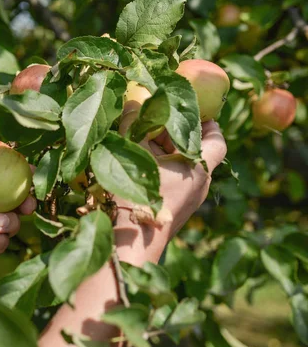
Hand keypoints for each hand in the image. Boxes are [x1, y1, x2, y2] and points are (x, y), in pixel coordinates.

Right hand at [114, 107, 226, 263]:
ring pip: (179, 165)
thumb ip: (133, 123)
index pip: (216, 138)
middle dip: (173, 132)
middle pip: (194, 149)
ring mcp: (186, 201)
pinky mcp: (172, 210)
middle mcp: (199, 184)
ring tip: (136, 140)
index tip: (186, 109)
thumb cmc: (137, 196)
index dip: (205, 121)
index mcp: (199, 168)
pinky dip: (156, 168)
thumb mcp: (133, 152)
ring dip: (160, 151)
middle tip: (151, 119)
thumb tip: (133, 101)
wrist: (129, 245)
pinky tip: (132, 164)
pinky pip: (170, 181)